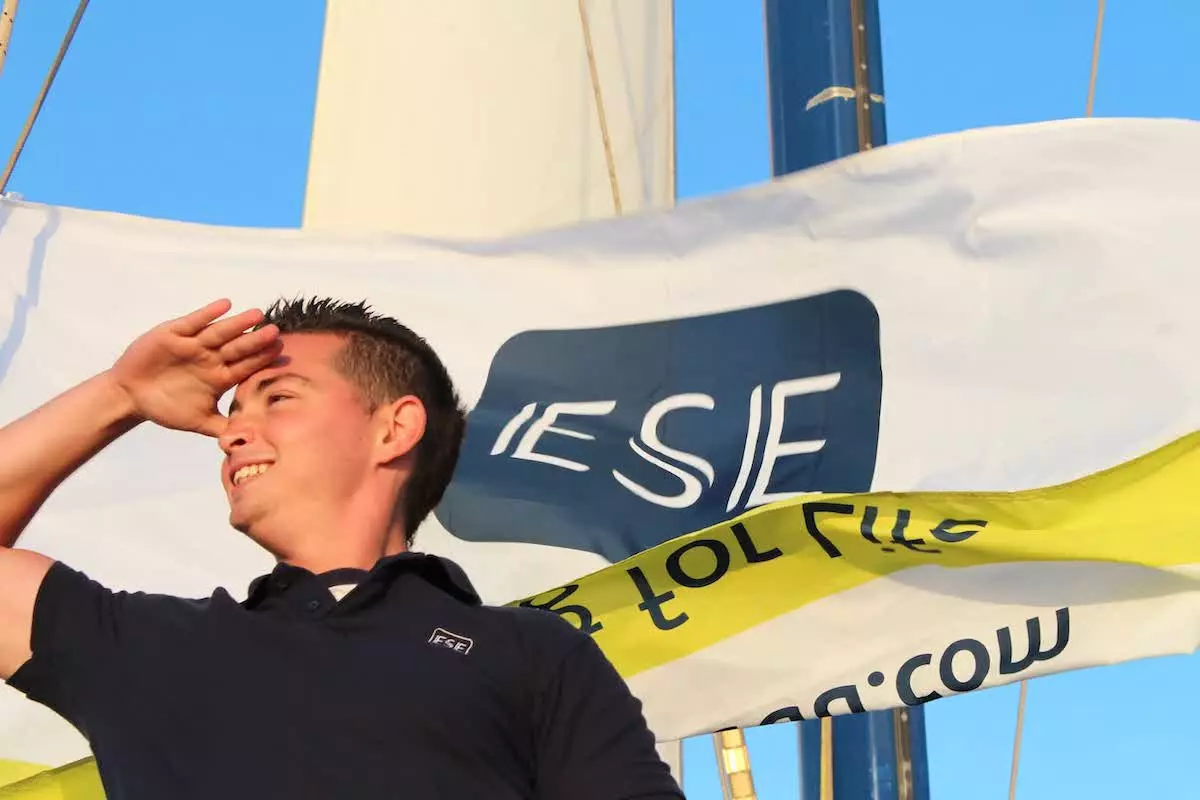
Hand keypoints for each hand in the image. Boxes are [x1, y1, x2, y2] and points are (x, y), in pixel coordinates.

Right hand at [108, 299, 281, 436]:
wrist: (131, 396)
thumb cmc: (166, 408)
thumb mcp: (198, 421)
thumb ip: (223, 428)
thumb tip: (248, 442)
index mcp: (220, 377)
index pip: (246, 366)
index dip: (263, 360)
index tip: (282, 353)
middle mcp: (211, 358)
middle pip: (238, 347)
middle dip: (256, 340)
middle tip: (276, 332)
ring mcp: (194, 344)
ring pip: (220, 332)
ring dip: (238, 323)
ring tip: (258, 314)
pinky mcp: (174, 334)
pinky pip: (194, 322)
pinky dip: (208, 314)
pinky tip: (226, 305)